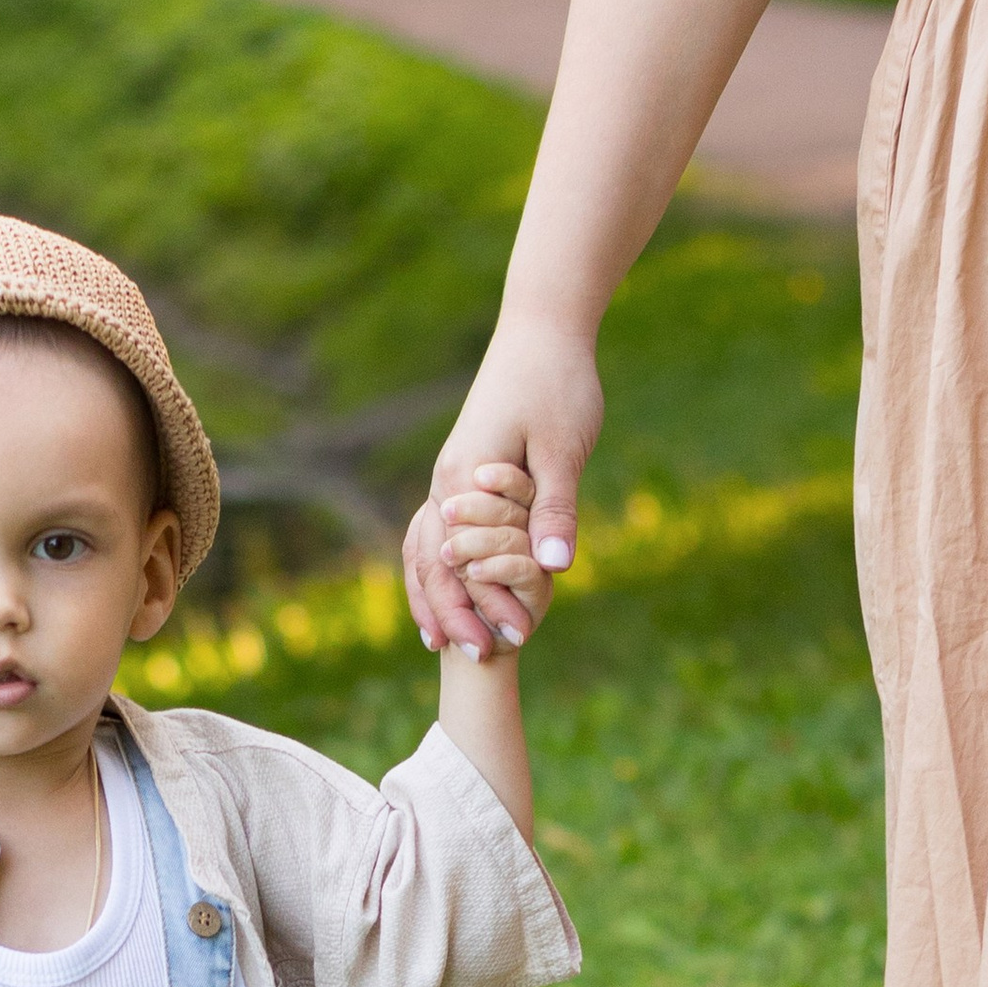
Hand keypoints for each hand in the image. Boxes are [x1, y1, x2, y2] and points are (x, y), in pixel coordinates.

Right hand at [402, 323, 601, 659]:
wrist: (541, 328)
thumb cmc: (557, 383)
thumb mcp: (564, 450)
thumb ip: (555, 510)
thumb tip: (554, 568)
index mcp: (466, 481)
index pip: (464, 563)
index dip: (483, 606)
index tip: (509, 644)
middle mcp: (445, 483)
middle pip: (433, 564)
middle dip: (453, 612)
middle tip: (479, 658)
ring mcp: (447, 476)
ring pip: (424, 549)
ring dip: (435, 595)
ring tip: (443, 639)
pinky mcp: (461, 469)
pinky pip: (434, 531)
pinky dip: (436, 566)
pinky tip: (450, 586)